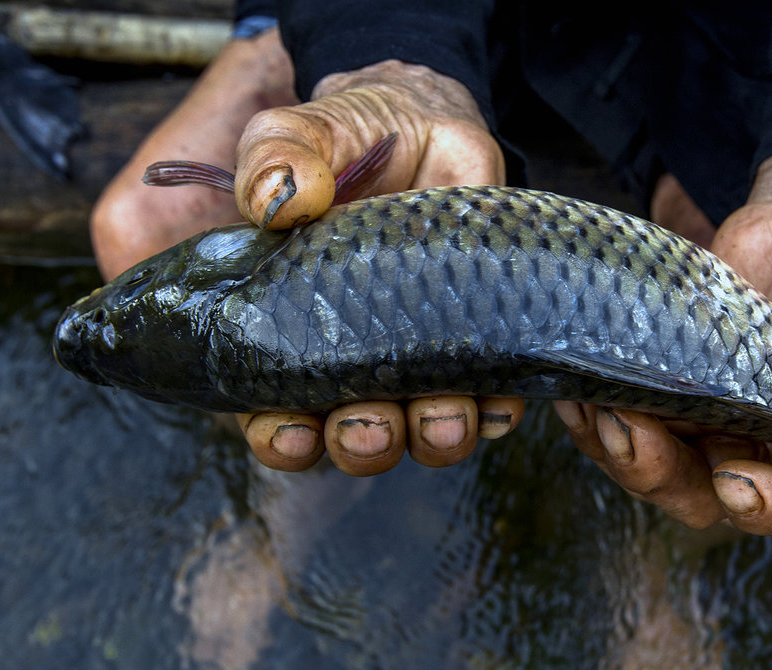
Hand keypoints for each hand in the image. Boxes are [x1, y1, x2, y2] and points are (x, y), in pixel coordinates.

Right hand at [92, 50, 523, 474]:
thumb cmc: (345, 139)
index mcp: (293, 330)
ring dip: (433, 436)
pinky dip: (496, 410)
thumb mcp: (301, 133)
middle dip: (363, 443)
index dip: (279, 436)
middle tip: (370, 427)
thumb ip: (278, 157)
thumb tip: (279, 199)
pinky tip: (496, 401)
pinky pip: (494, 398)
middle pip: (355, 437)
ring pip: (425, 431)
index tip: (290, 431)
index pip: (275, 411)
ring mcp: (423, 355)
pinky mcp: (484, 340)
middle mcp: (357, 359)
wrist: (424, 123)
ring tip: (443, 417)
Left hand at [557, 141, 771, 535]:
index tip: (734, 482)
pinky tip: (574, 392)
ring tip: (593, 403)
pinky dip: (596, 418)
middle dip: (665, 477)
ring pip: (659, 469)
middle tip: (630, 432)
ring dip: (620, 450)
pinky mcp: (672, 392)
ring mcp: (716, 422)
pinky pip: (628, 425)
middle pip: (713, 496)